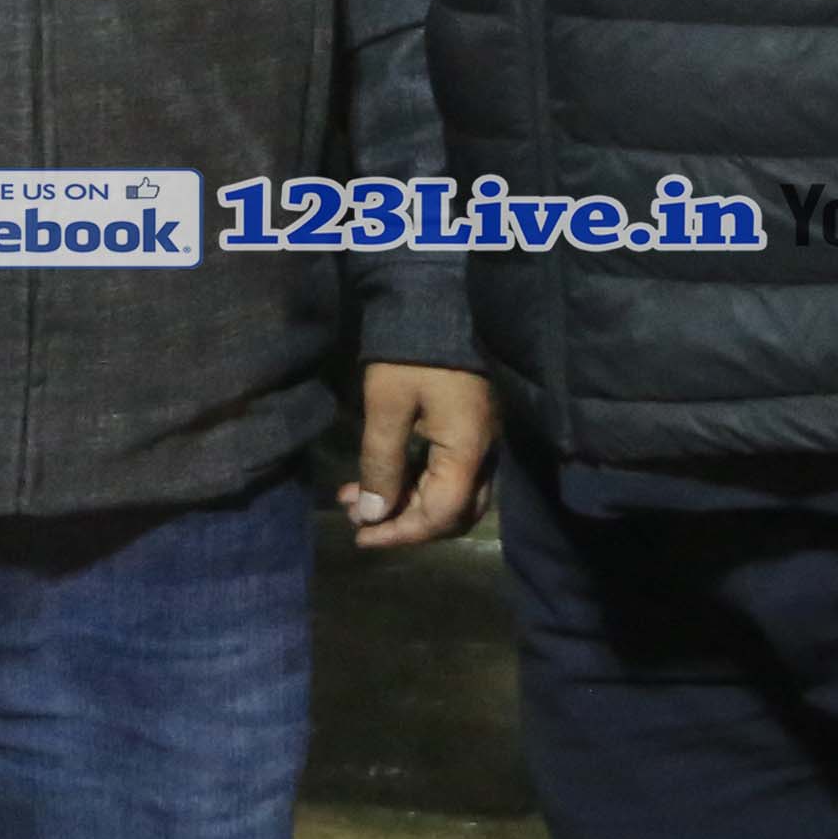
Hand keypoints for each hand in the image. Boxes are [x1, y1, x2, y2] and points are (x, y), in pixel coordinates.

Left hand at [344, 361, 497, 548]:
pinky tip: (377, 475)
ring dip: (404, 501)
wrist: (438, 301)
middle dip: (404, 522)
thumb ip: (381, 463)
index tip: (362, 537)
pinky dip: (412, 480)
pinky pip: (446, 471)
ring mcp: (480, 440)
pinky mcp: (469, 427)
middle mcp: (483, 453)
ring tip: (354, 499)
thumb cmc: (410, 354)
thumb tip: (374, 514)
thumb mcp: (386, 407)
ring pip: (449, 493)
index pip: (441, 514)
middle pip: (452, 512)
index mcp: (468, 451)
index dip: (401, 533)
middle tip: (359, 520)